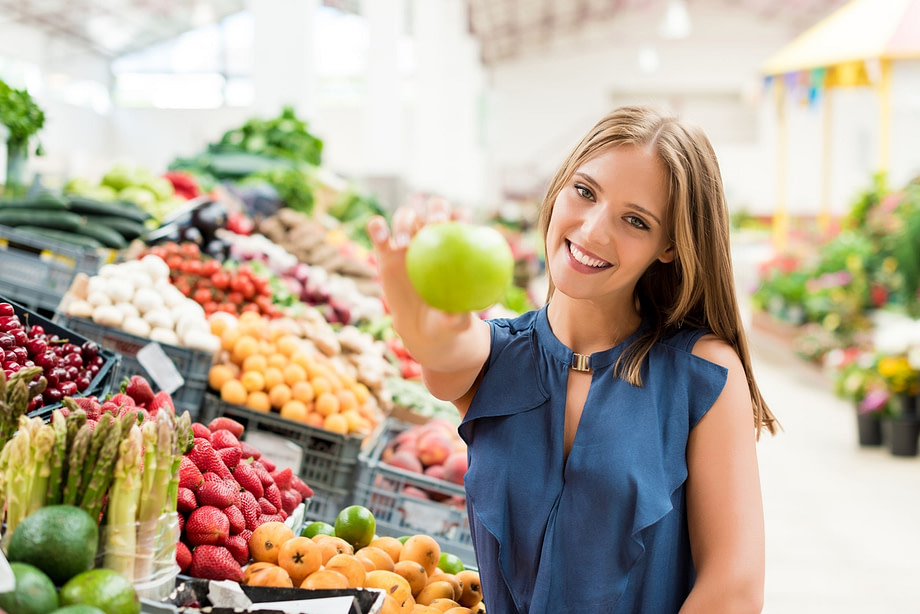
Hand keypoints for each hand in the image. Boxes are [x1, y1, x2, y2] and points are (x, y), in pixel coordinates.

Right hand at [366, 197, 475, 363]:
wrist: (422, 330)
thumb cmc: (446, 322)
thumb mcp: (454, 323)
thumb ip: (458, 318)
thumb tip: (457, 315)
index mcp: (456, 245)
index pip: (461, 218)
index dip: (462, 215)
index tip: (461, 225)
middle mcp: (433, 237)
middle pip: (435, 208)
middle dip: (436, 210)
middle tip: (435, 225)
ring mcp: (408, 242)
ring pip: (406, 215)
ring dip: (405, 221)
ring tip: (404, 244)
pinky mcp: (386, 252)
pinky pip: (379, 232)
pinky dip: (377, 227)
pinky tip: (380, 234)